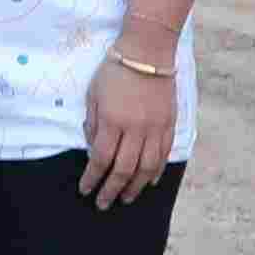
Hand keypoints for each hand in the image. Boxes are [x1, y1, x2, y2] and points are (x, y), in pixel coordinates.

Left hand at [79, 47, 177, 210]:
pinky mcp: (169, 124)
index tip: (85, 190)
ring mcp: (155, 128)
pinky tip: (148, 181)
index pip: (101, 159)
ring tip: (126, 198)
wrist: (147, 51)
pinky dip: (156, 172)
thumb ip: (93, 123)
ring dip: (135, 187)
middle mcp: (135, 128)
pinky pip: (163, 154)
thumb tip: (94, 150)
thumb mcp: (94, 94)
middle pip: (123, 169)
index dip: (92, 178)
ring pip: (146, 168)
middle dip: (112, 190)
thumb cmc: (115, 70)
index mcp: (112, 121)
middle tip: (104, 204)